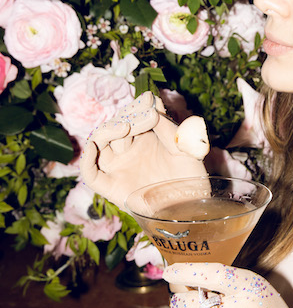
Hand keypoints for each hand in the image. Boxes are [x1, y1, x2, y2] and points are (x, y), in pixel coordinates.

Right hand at [80, 92, 208, 209]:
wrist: (192, 208)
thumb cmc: (191, 179)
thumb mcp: (185, 148)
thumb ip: (169, 128)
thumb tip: (152, 103)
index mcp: (146, 138)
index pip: (134, 115)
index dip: (139, 106)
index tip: (149, 99)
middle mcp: (129, 150)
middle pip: (117, 125)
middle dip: (129, 116)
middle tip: (148, 115)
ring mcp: (118, 167)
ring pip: (99, 142)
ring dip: (108, 130)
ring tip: (126, 127)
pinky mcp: (110, 186)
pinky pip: (90, 172)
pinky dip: (86, 159)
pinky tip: (94, 146)